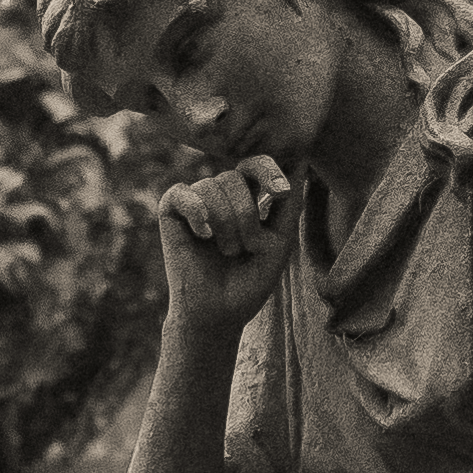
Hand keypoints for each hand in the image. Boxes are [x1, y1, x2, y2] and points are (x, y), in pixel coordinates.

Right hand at [157, 155, 302, 335]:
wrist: (220, 312)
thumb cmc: (251, 280)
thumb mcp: (280, 240)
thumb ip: (290, 203)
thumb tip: (301, 160)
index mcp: (246, 197)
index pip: (256, 165)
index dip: (268, 171)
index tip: (280, 193)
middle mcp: (220, 193)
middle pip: (234, 177)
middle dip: (246, 215)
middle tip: (247, 248)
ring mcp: (195, 200)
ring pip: (211, 186)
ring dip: (225, 225)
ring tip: (227, 252)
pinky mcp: (170, 211)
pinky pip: (182, 193)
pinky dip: (196, 212)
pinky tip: (203, 235)